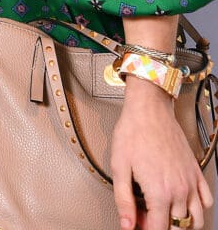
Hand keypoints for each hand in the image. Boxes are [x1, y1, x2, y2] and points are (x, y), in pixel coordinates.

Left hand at [111, 77, 212, 229]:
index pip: (158, 229)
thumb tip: (127, 224)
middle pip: (178, 228)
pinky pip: (206, 201)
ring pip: (196, 220)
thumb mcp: (119, 166)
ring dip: (182, 224)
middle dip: (162, 227)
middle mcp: (179, 190)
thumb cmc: (133, 132)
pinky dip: (199, 208)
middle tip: (147, 217)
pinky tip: (184, 202)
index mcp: (159, 192)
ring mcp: (190, 182)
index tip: (137, 223)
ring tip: (166, 214)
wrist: (149, 109)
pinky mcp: (196, 172)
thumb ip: (123, 200)